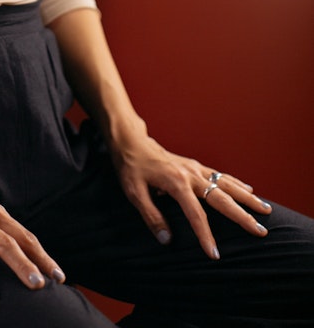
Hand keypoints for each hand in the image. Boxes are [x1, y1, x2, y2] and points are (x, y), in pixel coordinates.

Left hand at [111, 132, 272, 259]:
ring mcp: (195, 168)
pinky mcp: (195, 166)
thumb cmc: (131, 167)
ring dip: (247, 197)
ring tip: (266, 210)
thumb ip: (151, 216)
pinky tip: (249, 190)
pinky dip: (236, 183)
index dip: (206, 236)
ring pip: (227, 184)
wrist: (131, 141)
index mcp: (175, 182)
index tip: (215, 254)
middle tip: (260, 231)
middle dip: (242, 216)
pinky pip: (220, 175)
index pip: (195, 214)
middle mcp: (190, 174)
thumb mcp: (133, 193)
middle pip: (221, 198)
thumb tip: (166, 239)